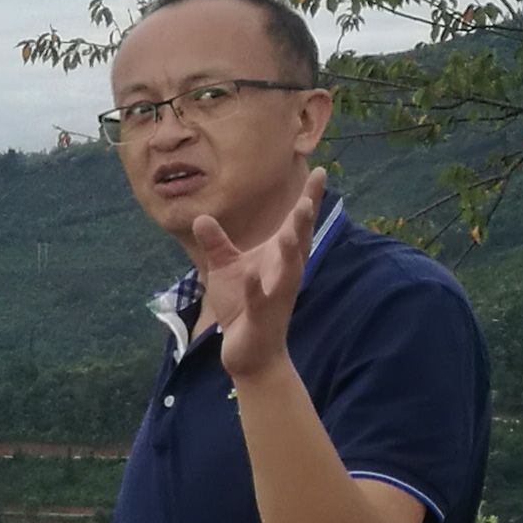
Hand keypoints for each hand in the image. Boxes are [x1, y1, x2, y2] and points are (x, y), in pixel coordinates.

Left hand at [191, 168, 324, 384]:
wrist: (249, 351)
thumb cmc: (243, 306)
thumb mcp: (226, 269)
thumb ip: (217, 244)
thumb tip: (201, 217)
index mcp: (280, 258)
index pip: (297, 224)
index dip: (310, 199)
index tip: (322, 171)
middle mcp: (285, 273)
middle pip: (300, 242)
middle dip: (304, 222)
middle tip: (309, 199)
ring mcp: (276, 295)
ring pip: (287, 271)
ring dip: (290, 252)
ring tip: (292, 231)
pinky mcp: (261, 316)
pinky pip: (259, 300)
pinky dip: (255, 288)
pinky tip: (250, 275)